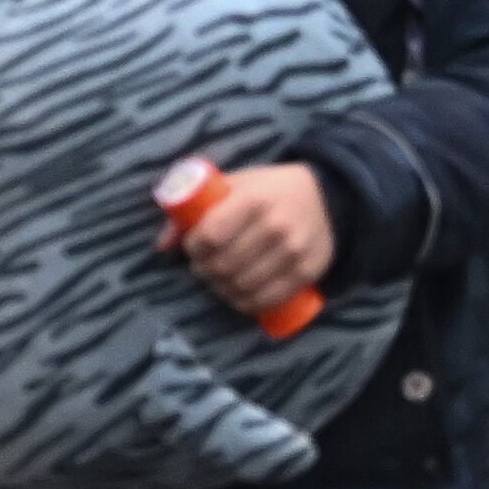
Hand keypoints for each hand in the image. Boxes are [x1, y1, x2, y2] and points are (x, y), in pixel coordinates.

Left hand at [162, 158, 330, 316]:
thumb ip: (197, 209)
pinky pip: (268, 298)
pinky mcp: (307, 272)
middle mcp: (276, 225)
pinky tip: (238, 296)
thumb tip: (161, 246)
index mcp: (254, 198)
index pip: (211, 234)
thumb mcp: (237, 185)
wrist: (328, 196)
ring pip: (243, 285)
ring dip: (222, 289)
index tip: (193, 247)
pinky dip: (246, 304)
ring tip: (218, 281)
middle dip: (204, 271)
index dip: (194, 247)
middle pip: (224, 264)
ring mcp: (294, 251)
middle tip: (203, 267)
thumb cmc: (271, 189)